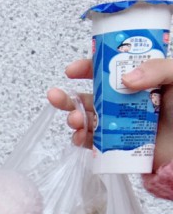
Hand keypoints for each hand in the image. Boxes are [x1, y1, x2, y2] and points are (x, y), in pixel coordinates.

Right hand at [47, 57, 172, 169]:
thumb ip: (157, 69)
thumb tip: (125, 79)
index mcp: (139, 82)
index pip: (108, 71)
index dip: (87, 68)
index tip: (72, 71)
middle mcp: (127, 102)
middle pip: (91, 96)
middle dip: (69, 97)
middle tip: (55, 96)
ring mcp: (122, 124)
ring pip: (89, 119)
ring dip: (75, 118)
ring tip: (75, 121)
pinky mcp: (121, 145)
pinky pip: (95, 142)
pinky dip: (83, 140)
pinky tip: (79, 137)